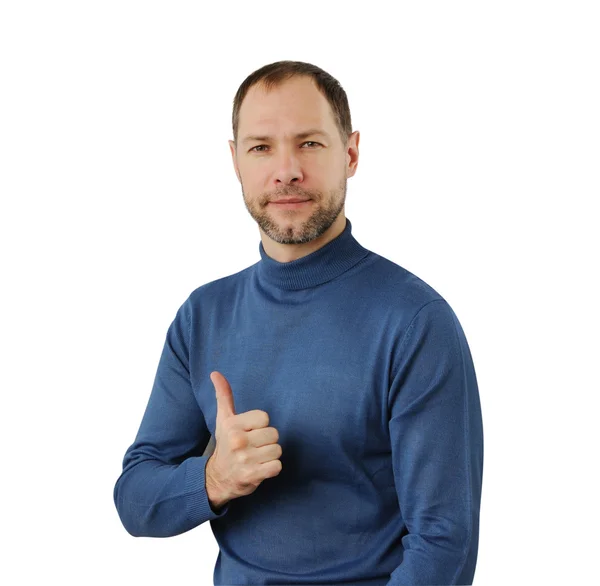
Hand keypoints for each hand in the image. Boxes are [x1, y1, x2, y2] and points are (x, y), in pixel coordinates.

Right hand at [206, 371, 282, 507]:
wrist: (217, 478)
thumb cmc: (225, 444)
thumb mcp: (223, 419)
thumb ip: (223, 395)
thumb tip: (215, 373)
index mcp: (233, 425)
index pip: (265, 417)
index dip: (260, 426)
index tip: (249, 432)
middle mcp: (238, 441)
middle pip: (274, 434)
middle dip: (267, 442)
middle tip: (253, 447)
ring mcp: (245, 459)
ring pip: (277, 450)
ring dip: (270, 456)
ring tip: (257, 458)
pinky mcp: (253, 475)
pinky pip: (277, 466)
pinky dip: (272, 468)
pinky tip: (260, 469)